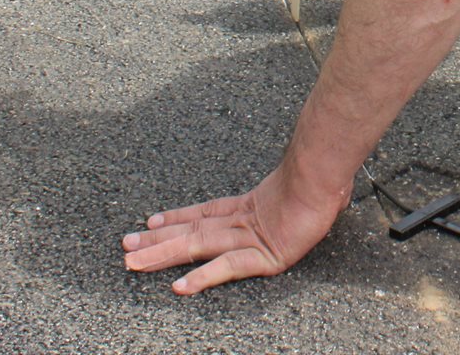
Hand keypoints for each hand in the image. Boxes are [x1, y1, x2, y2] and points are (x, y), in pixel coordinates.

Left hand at [122, 164, 347, 293]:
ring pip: (197, 246)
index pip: (205, 213)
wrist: (328, 173)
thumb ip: (310, 195)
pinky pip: (227, 267)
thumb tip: (333, 190)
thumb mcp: (311, 189)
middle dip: (157, 240)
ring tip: (133, 260)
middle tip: (125, 245)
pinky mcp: (262, 254)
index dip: (177, 218)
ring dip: (162, 254)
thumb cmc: (326, 179)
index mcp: (252, 207)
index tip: (151, 222)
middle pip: (191, 231)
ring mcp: (249, 237)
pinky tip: (181, 286)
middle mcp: (243, 221)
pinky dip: (203, 276)